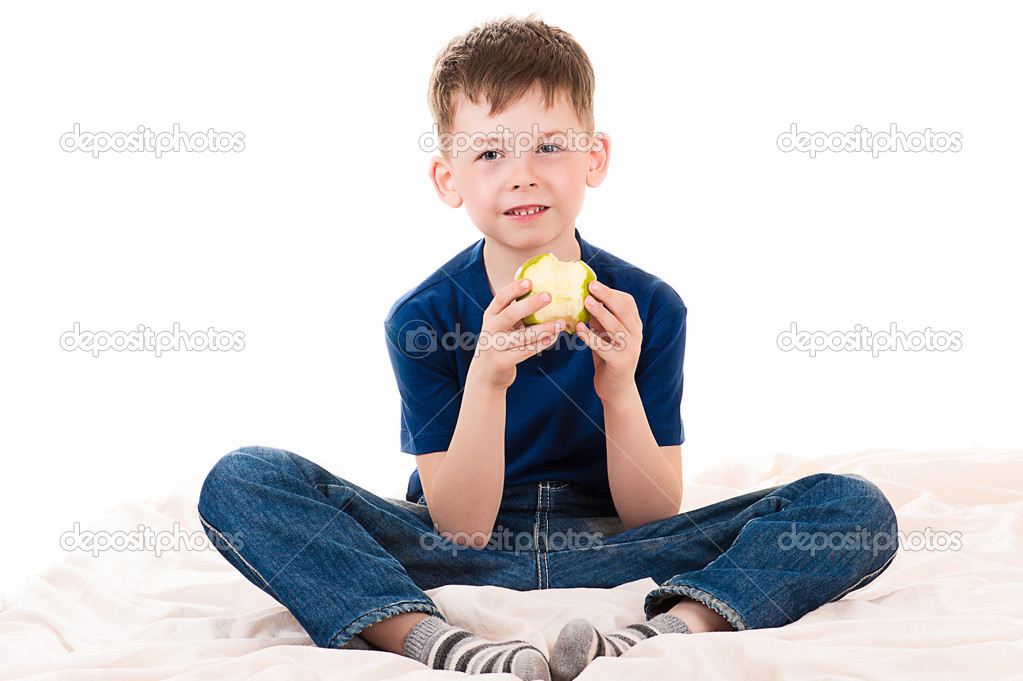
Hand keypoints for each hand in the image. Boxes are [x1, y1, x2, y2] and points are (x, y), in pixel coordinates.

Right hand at [469, 278, 563, 390]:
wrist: (486, 373)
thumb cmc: (501, 342)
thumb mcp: (501, 325)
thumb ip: (514, 312)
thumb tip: (541, 291)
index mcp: (490, 315)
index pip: (500, 298)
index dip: (514, 289)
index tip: (530, 281)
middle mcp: (491, 329)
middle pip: (510, 314)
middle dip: (530, 304)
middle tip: (549, 296)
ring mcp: (495, 347)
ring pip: (522, 336)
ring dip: (544, 328)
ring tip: (561, 322)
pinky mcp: (502, 362)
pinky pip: (526, 351)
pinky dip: (541, 344)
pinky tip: (554, 337)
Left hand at [575, 280, 641, 403]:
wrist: (616, 390)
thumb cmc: (607, 359)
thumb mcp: (605, 336)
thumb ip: (600, 320)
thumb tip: (586, 299)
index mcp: (634, 326)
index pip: (627, 302)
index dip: (611, 292)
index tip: (593, 284)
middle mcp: (635, 335)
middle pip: (624, 310)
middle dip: (607, 295)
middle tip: (591, 286)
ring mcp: (630, 349)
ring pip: (615, 326)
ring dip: (600, 312)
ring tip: (586, 302)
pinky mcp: (620, 362)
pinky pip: (603, 346)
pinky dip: (590, 336)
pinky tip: (579, 328)